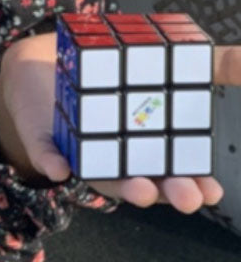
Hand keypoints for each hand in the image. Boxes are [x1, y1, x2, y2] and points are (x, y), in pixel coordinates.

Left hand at [0, 31, 240, 213]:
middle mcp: (121, 157)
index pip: (177, 172)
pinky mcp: (47, 142)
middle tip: (185, 197)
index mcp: (151, 146)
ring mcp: (84, 152)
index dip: (195, 185)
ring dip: (122, 186)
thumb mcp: (167, 66)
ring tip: (140, 189)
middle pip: (147, 182)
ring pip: (105, 177)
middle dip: (167, 192)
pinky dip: (55, 163)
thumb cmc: (116, 75)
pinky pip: (50, 156)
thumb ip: (213, 66)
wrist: (50, 64)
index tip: (212, 190)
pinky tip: (60, 168)